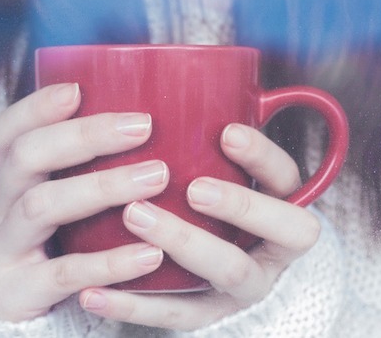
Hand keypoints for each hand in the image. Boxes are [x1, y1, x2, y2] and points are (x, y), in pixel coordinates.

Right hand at [0, 83, 168, 321]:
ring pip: (41, 206)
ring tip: (156, 177)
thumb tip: (164, 117)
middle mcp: (1, 208)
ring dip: (101, 187)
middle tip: (143, 126)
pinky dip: (109, 262)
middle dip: (83, 136)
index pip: (8, 131)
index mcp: (12, 181)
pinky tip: (150, 254)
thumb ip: (94, 169)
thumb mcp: (68, 205)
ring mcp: (5, 249)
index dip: (36, 106)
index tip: (78, 90)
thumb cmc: (63, 249)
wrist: (25, 323)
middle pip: (26, 158)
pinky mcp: (18, 291)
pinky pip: (65, 272)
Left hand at [75, 124, 322, 330]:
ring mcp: (241, 288)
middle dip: (239, 205)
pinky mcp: (206, 318)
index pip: (289, 179)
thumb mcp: (224, 174)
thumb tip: (166, 68)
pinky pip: (173, 316)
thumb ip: (206, 137)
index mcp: (280, 206)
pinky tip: (91, 293)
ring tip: (135, 217)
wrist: (220, 283)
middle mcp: (271, 249)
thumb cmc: (213, 210)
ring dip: (184, 243)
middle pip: (279, 231)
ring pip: (228, 271)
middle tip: (192, 186)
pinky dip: (130, 306)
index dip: (264, 157)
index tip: (227, 132)